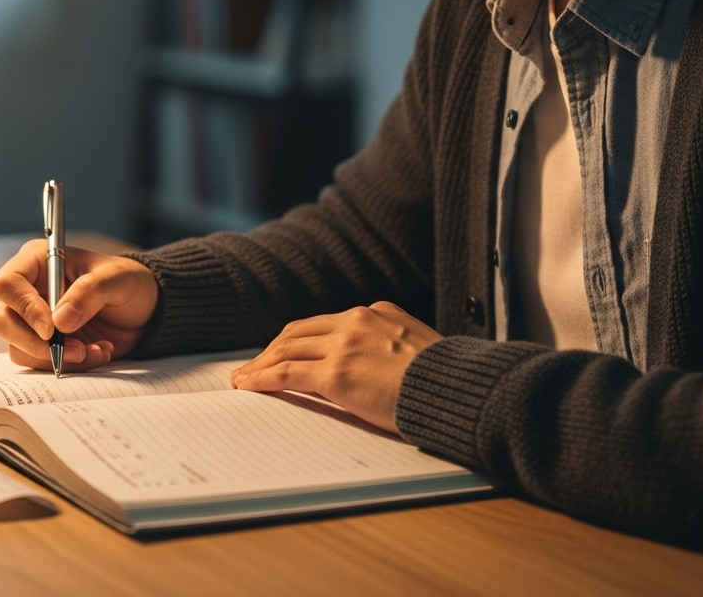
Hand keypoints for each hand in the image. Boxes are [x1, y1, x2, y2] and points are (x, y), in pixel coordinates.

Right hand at [0, 241, 158, 371]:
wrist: (145, 309)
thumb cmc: (128, 281)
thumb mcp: (116, 278)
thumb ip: (89, 293)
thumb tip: (59, 321)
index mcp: (37, 262)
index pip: (7, 284)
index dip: (23, 307)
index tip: (50, 328)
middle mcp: (28, 291)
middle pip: (4, 322)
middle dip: (38, 344)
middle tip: (76, 349)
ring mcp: (34, 321)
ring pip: (19, 349)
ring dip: (58, 358)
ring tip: (95, 349)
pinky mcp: (45, 345)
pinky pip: (40, 363)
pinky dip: (69, 365)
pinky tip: (96, 352)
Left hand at [230, 301, 442, 432]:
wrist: (458, 390)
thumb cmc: (447, 380)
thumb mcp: (420, 346)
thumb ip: (392, 345)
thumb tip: (376, 364)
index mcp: (377, 312)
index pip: (324, 323)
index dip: (298, 338)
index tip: (284, 350)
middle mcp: (356, 321)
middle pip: (298, 332)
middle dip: (272, 349)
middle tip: (254, 365)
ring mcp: (344, 346)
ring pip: (286, 350)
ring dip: (260, 365)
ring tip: (243, 378)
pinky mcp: (336, 374)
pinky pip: (286, 374)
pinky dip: (261, 379)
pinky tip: (248, 386)